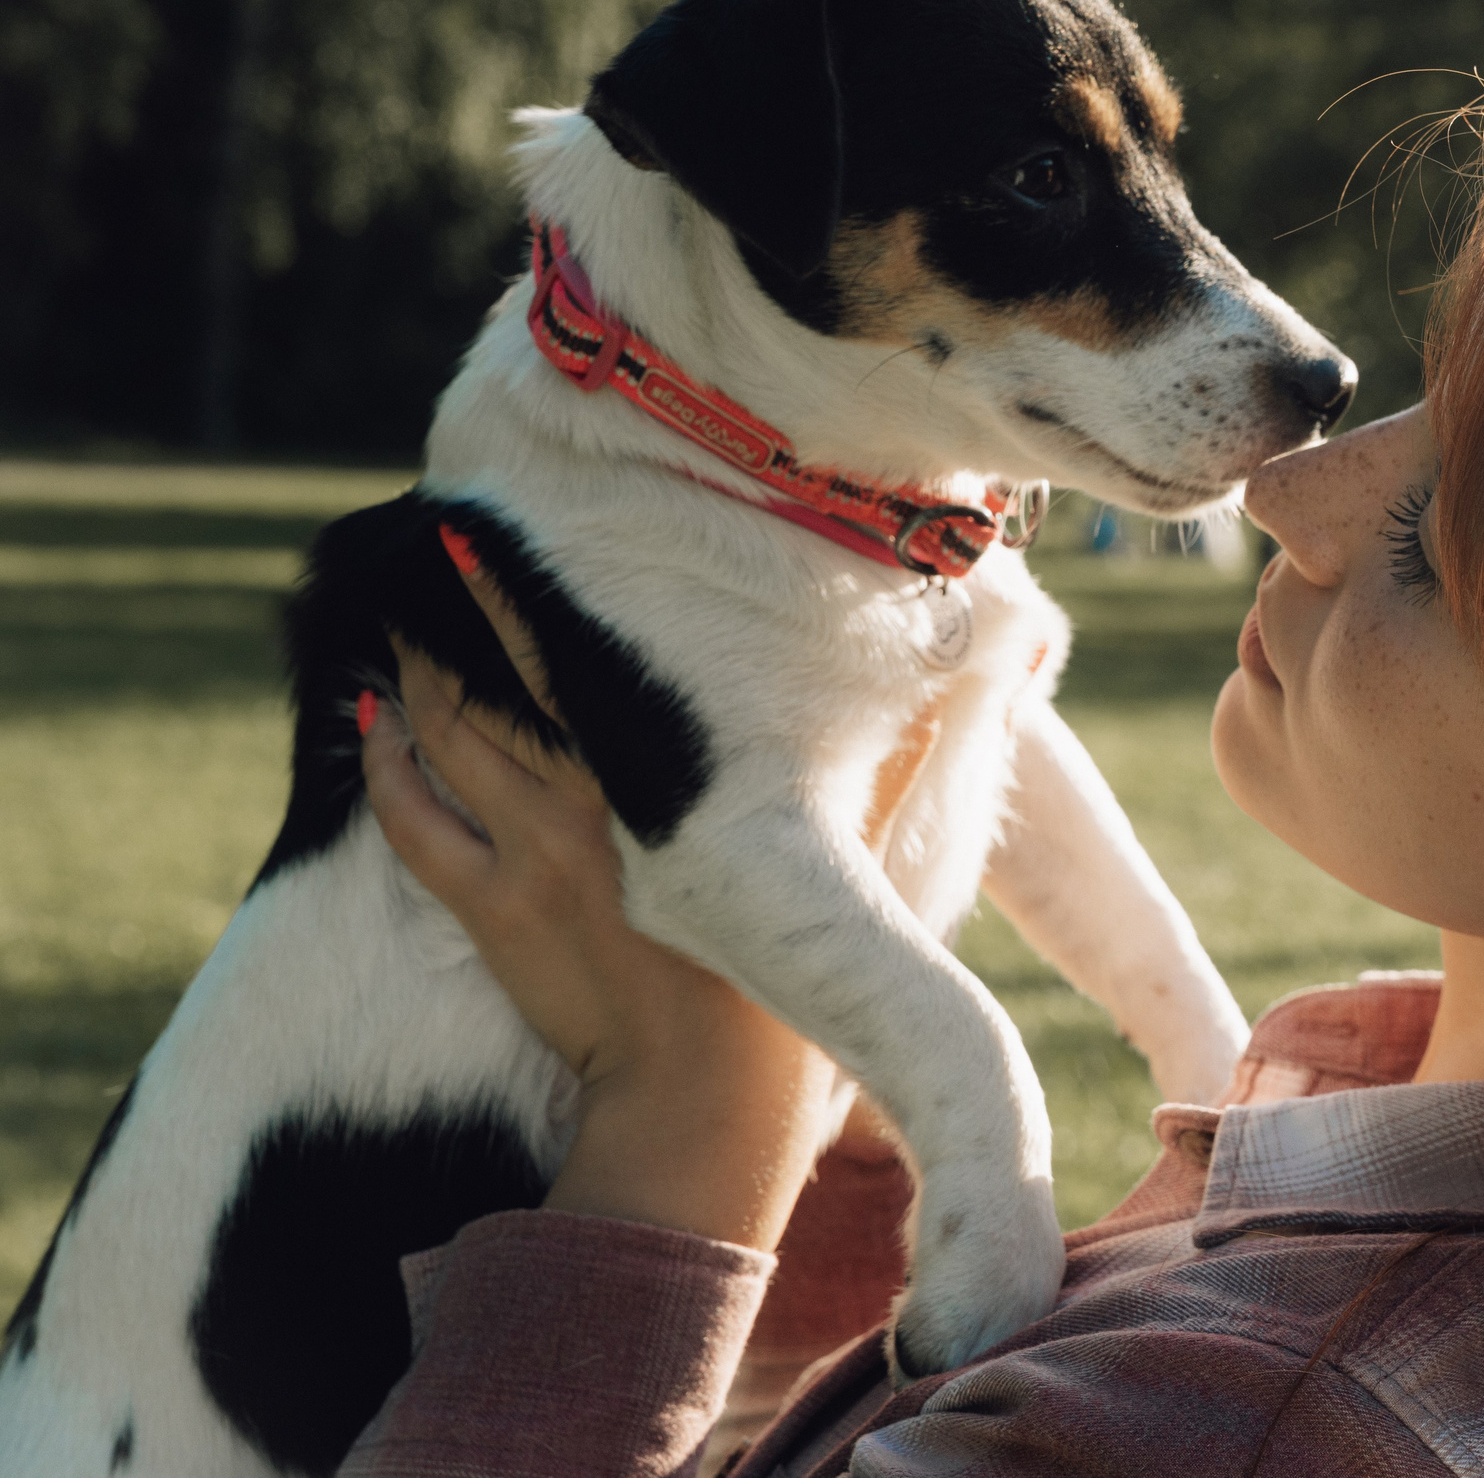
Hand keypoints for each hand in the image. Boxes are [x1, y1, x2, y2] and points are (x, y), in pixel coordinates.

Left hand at [360, 555, 840, 1250]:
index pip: (579, 660)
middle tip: (440, 557)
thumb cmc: (790, 986)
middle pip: (497, 682)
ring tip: (409, 627)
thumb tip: (957, 693)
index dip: (523, 595)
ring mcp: (529, 854)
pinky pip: (416, 822)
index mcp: (667, 781)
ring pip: (447, 737)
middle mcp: (588, 799)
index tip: (493, 532)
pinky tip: (374, 726)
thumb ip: (897, 771)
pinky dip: (386, 768)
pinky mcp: (493, 912)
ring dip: (420, 677)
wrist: (707, 1102)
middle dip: (459, 617)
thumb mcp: (858, 865)